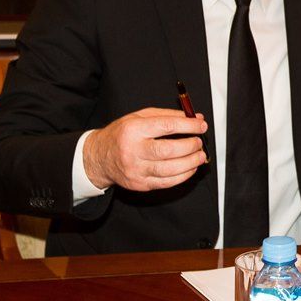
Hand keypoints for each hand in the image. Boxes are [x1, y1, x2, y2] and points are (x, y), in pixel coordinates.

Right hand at [83, 108, 207, 190]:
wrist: (99, 157)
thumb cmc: (123, 134)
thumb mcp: (140, 117)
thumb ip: (168, 116)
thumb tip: (196, 118)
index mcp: (133, 130)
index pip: (166, 126)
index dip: (188, 126)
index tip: (201, 125)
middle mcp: (133, 151)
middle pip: (168, 150)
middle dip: (190, 146)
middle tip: (199, 142)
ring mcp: (136, 170)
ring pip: (169, 170)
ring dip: (190, 163)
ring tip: (200, 156)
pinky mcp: (139, 184)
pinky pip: (166, 182)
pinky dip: (183, 176)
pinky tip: (190, 168)